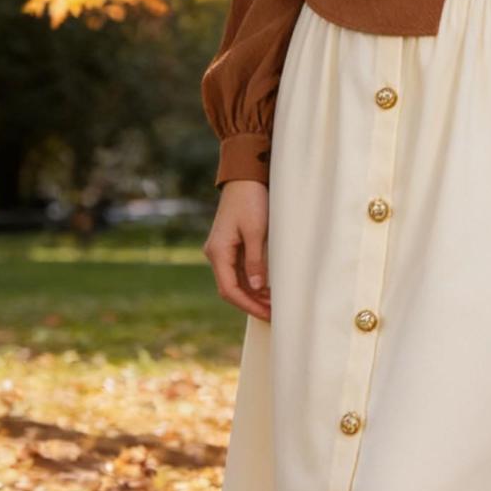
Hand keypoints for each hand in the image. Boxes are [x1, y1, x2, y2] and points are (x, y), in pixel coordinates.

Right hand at [205, 180, 271, 320]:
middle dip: (252, 302)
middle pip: (231, 288)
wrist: (245, 177)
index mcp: (218, 252)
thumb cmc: (250, 200)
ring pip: (236, 280)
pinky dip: (253, 280)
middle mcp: (216, 253)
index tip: (267, 313)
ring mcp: (223, 249)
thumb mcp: (255, 231)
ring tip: (275, 302)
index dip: (248, 304)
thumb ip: (254, 261)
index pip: (229, 289)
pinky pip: (240, 269)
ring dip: (253, 293)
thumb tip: (256, 288)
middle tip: (274, 312)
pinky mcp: (231, 244)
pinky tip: (268, 287)